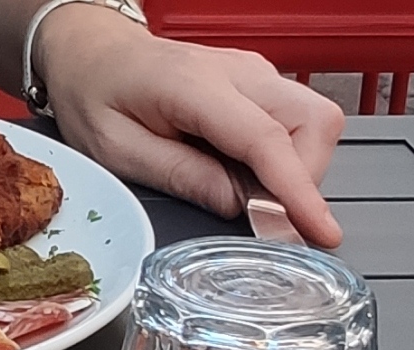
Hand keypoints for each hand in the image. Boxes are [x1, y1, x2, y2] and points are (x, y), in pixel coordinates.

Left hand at [37, 8, 344, 247]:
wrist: (94, 54)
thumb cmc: (99, 96)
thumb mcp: (120, 153)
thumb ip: (182, 177)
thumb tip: (235, 206)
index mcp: (199, 87)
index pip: (268, 141)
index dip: (297, 191)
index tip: (318, 230)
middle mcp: (240, 73)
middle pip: (315, 123)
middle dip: (305, 181)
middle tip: (268, 220)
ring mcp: (254, 74)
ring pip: (315, 122)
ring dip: (298, 171)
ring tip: (252, 200)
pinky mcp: (257, 85)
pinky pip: (294, 123)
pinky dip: (285, 160)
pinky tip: (247, 179)